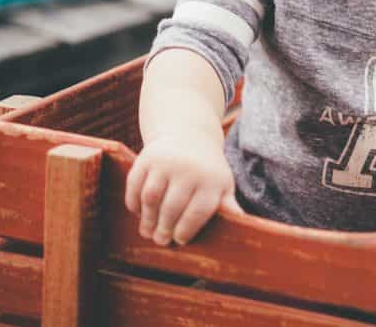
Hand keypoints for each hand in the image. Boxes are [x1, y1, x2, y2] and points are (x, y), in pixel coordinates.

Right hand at [124, 132, 241, 245]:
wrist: (188, 135)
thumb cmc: (208, 168)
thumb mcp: (222, 183)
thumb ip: (227, 203)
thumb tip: (241, 220)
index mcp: (211, 179)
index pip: (197, 212)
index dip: (186, 230)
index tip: (179, 241)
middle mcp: (188, 169)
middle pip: (171, 208)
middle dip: (164, 229)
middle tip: (160, 241)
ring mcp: (165, 162)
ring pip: (151, 199)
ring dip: (148, 219)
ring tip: (148, 232)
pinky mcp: (146, 158)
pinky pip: (135, 186)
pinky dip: (134, 203)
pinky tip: (139, 214)